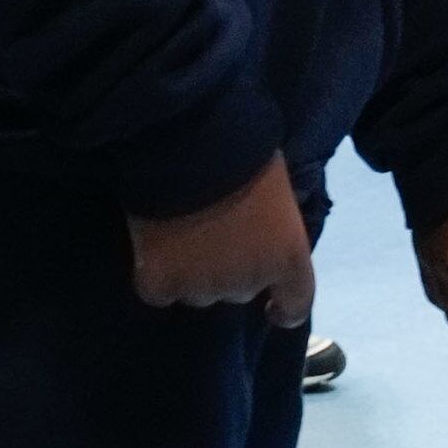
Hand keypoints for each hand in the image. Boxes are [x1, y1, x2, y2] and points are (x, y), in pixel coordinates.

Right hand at [127, 153, 314, 328]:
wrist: (185, 138)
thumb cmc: (242, 148)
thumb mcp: (276, 186)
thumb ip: (273, 222)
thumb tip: (262, 226)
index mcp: (287, 257)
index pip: (295, 303)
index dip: (284, 309)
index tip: (273, 309)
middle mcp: (248, 281)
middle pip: (238, 291)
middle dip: (229, 269)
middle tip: (212, 232)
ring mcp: (202, 286)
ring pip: (197, 292)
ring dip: (192, 272)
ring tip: (179, 233)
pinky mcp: (160, 282)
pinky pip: (159, 290)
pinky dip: (155, 272)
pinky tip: (151, 246)